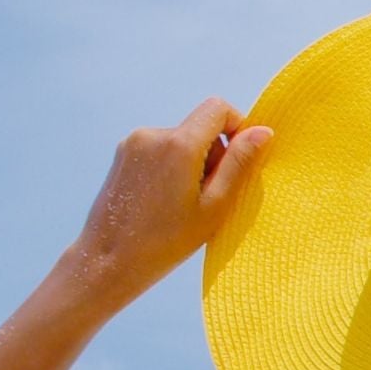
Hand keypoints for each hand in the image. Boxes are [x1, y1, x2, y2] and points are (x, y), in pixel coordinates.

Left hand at [66, 98, 273, 300]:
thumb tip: (262, 132)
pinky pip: (161, 150)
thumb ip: (239, 164)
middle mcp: (153, 135)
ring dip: (193, 164)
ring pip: (181, 140)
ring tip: (184, 203)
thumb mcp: (214, 206)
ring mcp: (133, 143)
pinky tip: (166, 200)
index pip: (217, 108)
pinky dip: (173, 167)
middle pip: (200, 127)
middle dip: (214, 155)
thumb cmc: (165, 242)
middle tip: (209, 196)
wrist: (108, 261)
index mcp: (178, 145)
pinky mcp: (123, 154)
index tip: (240, 159)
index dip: (237, 126)